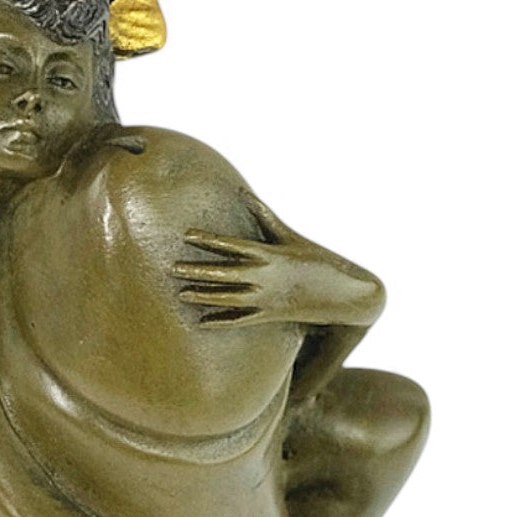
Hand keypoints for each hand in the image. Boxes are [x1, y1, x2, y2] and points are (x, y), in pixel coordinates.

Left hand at [172, 191, 382, 329]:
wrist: (343, 294)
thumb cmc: (317, 258)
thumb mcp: (291, 236)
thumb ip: (265, 217)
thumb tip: (244, 194)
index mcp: (270, 254)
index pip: (233, 245)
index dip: (209, 240)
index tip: (187, 235)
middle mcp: (265, 278)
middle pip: (225, 274)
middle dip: (198, 270)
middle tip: (172, 268)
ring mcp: (267, 299)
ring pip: (228, 299)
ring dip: (204, 296)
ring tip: (181, 294)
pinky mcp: (270, 316)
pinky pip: (241, 321)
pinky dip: (221, 322)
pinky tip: (201, 323)